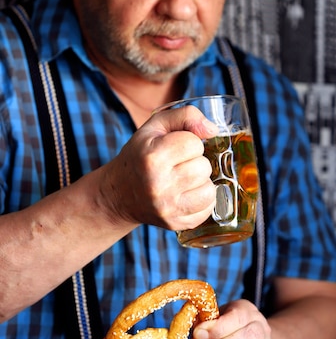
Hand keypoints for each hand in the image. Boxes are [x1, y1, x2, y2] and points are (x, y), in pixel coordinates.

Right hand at [98, 105, 217, 229]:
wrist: (119, 194)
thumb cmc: (141, 155)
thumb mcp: (155, 126)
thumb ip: (186, 115)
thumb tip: (212, 130)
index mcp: (152, 157)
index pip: (194, 143)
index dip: (189, 141)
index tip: (175, 147)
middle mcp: (158, 184)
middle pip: (203, 166)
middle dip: (195, 161)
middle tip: (179, 164)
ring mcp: (167, 208)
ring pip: (210, 189)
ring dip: (201, 181)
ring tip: (184, 179)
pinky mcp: (175, 224)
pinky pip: (208, 208)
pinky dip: (202, 199)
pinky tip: (187, 194)